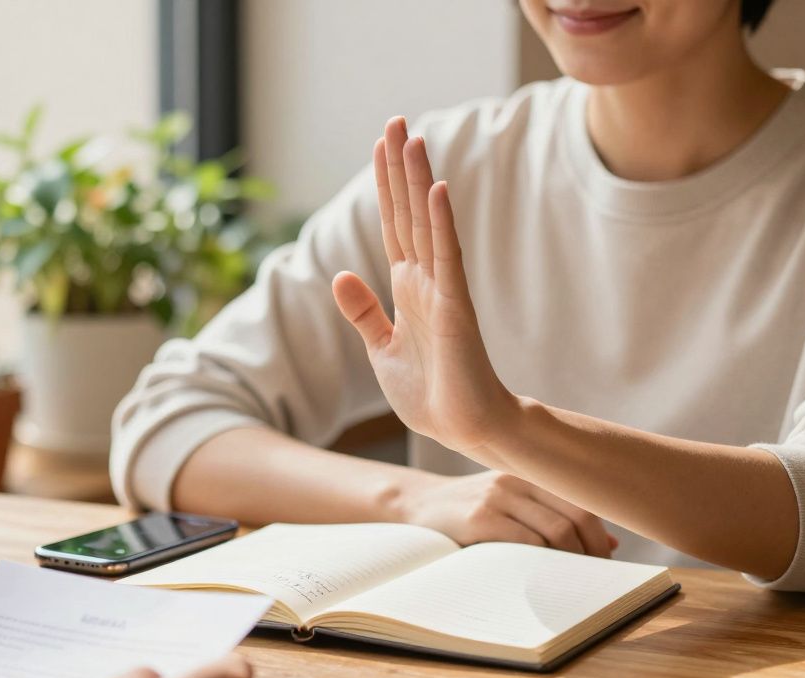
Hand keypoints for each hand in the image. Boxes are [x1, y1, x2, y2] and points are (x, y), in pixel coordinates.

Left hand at [332, 116, 514, 458]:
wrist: (464, 428)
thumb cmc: (430, 392)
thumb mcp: (381, 348)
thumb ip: (363, 312)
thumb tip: (340, 274)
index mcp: (407, 288)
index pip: (392, 224)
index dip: (386, 185)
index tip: (380, 145)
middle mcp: (425, 279)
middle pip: (408, 212)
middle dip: (400, 167)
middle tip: (395, 121)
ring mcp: (442, 289)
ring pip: (426, 223)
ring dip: (418, 181)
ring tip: (412, 137)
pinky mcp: (455, 306)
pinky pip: (447, 256)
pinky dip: (440, 223)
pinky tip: (435, 190)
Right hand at [397, 470, 617, 555]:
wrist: (417, 505)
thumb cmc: (473, 509)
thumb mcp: (515, 503)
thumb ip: (557, 515)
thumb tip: (610, 543)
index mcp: (530, 470)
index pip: (582, 499)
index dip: (601, 532)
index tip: (607, 558)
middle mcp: (517, 478)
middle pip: (575, 515)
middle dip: (593, 550)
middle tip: (598, 574)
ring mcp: (497, 497)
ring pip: (555, 530)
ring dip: (573, 561)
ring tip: (575, 580)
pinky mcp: (478, 518)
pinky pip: (526, 543)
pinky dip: (543, 563)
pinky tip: (544, 576)